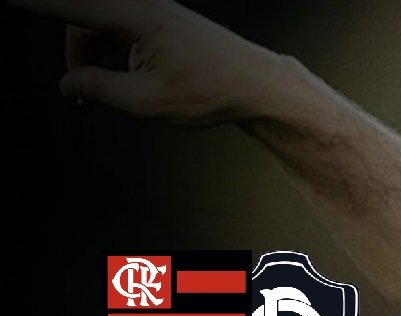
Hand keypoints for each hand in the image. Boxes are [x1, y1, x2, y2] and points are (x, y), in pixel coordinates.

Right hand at [11, 0, 291, 125]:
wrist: (258, 85)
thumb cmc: (212, 91)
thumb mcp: (145, 102)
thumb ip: (96, 88)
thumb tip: (68, 83)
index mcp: (136, 17)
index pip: (69, 6)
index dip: (34, 4)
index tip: (10, 1)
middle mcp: (144, 5)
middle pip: (82, 20)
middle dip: (75, 55)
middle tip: (81, 92)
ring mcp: (155, 11)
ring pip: (100, 25)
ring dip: (94, 56)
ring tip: (106, 93)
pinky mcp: (163, 20)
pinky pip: (120, 29)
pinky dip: (113, 52)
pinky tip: (123, 79)